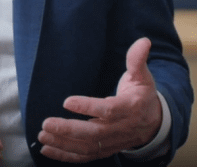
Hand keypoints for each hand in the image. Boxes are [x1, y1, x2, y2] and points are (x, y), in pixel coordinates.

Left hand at [38, 38, 161, 162]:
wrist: (154, 122)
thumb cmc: (142, 94)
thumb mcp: (142, 75)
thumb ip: (137, 59)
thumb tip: (143, 41)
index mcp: (129, 109)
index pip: (107, 111)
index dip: (88, 107)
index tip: (67, 101)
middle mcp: (121, 129)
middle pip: (93, 134)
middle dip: (68, 130)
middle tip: (46, 123)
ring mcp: (113, 142)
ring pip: (87, 147)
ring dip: (63, 144)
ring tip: (43, 135)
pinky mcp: (105, 150)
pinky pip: (85, 156)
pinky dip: (66, 155)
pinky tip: (47, 149)